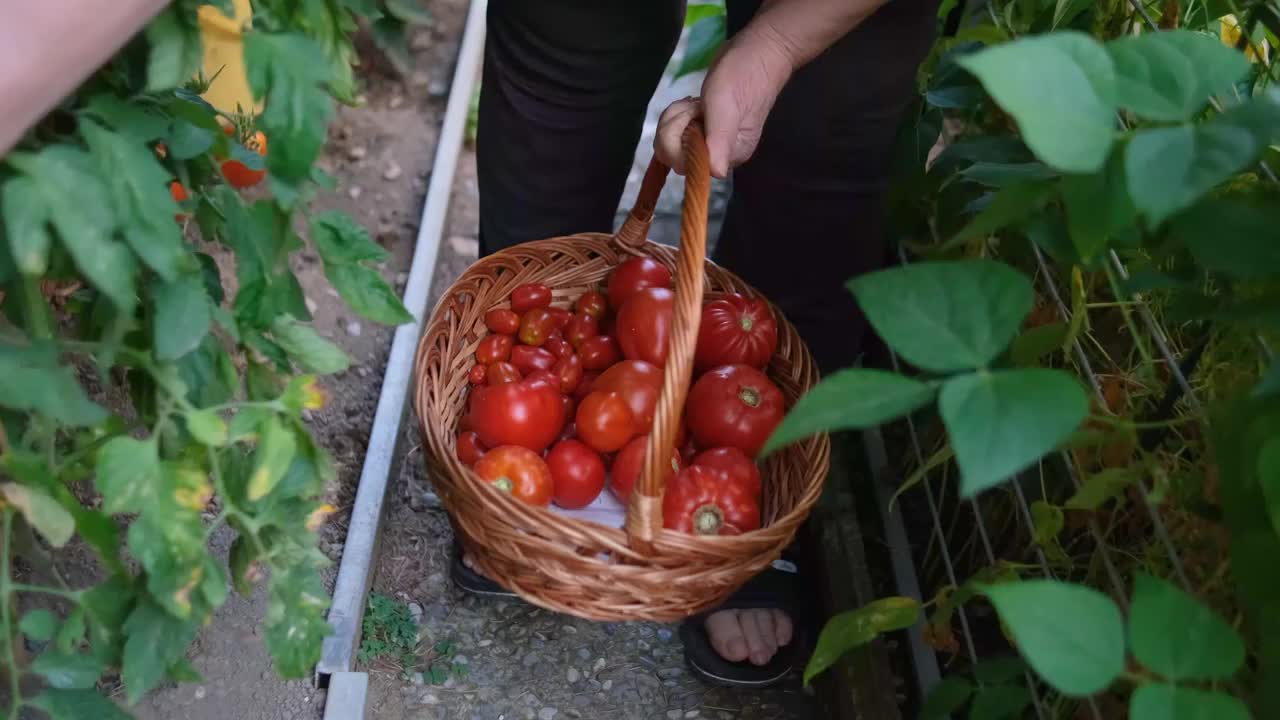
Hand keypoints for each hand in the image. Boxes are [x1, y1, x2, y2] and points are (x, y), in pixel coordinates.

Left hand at [655, 25, 795, 177]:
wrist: (757, 52)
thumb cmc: (744, 77)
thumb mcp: (728, 108)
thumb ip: (720, 141)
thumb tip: (716, 173)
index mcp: (728, 156)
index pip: (686, 164)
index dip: (677, 140)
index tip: (694, 116)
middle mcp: (718, 154)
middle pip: (674, 154)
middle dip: (675, 126)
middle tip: (695, 106)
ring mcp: (709, 140)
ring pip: (671, 141)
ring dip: (677, 116)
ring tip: (697, 103)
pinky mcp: (703, 128)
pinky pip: (677, 130)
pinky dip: (679, 114)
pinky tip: (696, 103)